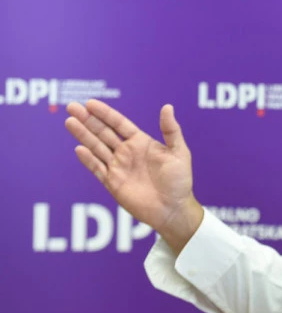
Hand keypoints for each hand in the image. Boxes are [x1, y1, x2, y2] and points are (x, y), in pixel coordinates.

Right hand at [64, 99, 202, 251]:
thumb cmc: (180, 181)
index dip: (105, 113)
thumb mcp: (179, 152)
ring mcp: (119, 167)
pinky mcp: (113, 183)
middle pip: (103, 132)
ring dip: (83, 135)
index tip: (90, 103)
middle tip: (72, 107)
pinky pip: (97, 169)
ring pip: (96, 147)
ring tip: (70, 121)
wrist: (173, 209)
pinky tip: (79, 149)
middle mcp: (127, 153)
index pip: (119, 124)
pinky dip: (88, 159)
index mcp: (141, 143)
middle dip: (88, 120)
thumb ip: (171, 130)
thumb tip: (167, 106)